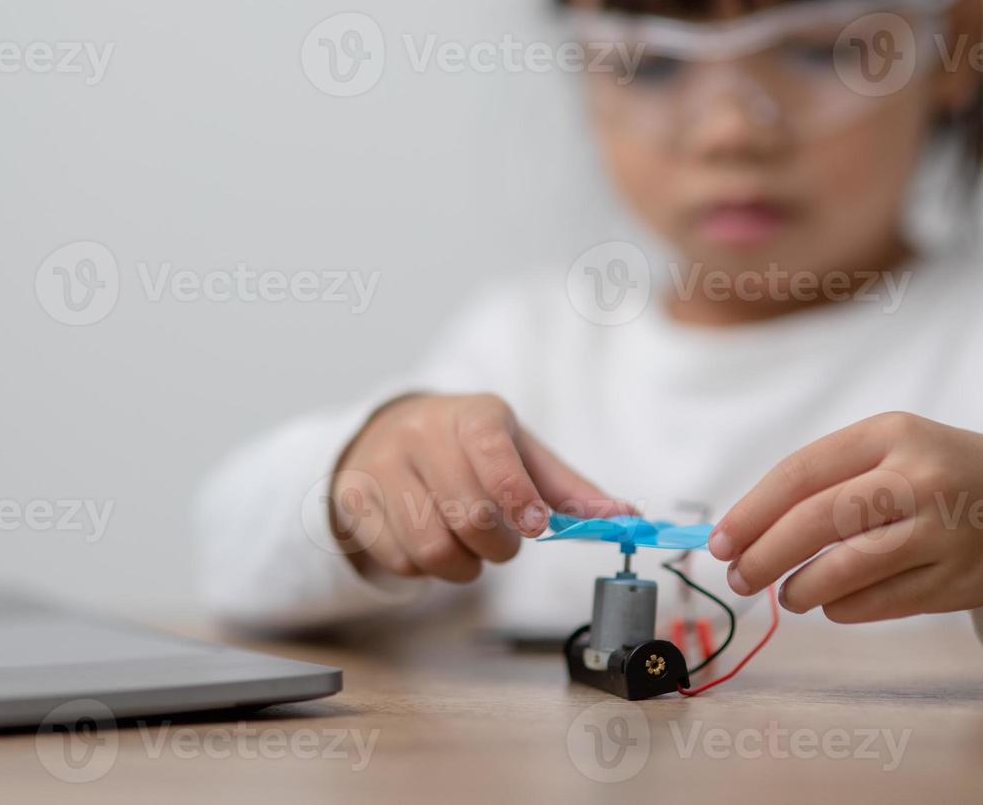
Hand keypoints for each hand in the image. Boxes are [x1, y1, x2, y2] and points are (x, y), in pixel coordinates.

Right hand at [330, 393, 634, 583]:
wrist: (389, 435)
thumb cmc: (471, 451)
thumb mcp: (521, 455)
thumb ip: (571, 491)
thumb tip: (628, 518)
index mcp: (472, 413)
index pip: (490, 447)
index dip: (514, 492)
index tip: (534, 524)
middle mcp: (420, 430)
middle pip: (466, 511)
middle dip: (496, 545)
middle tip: (503, 545)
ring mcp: (381, 463)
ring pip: (431, 544)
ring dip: (462, 566)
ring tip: (468, 551)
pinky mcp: (354, 497)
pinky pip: (400, 558)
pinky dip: (426, 568)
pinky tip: (432, 545)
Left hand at [709, 412, 982, 622]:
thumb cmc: (935, 471)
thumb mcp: (888, 447)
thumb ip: (825, 479)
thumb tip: (745, 530)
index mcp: (889, 434)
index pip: (800, 473)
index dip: (751, 512)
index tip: (719, 542)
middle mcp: (919, 478)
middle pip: (819, 520)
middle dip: (765, 554)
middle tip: (739, 576)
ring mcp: (943, 531)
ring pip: (849, 567)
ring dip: (801, 588)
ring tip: (784, 594)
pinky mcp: (958, 580)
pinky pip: (881, 601)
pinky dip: (843, 607)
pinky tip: (830, 603)